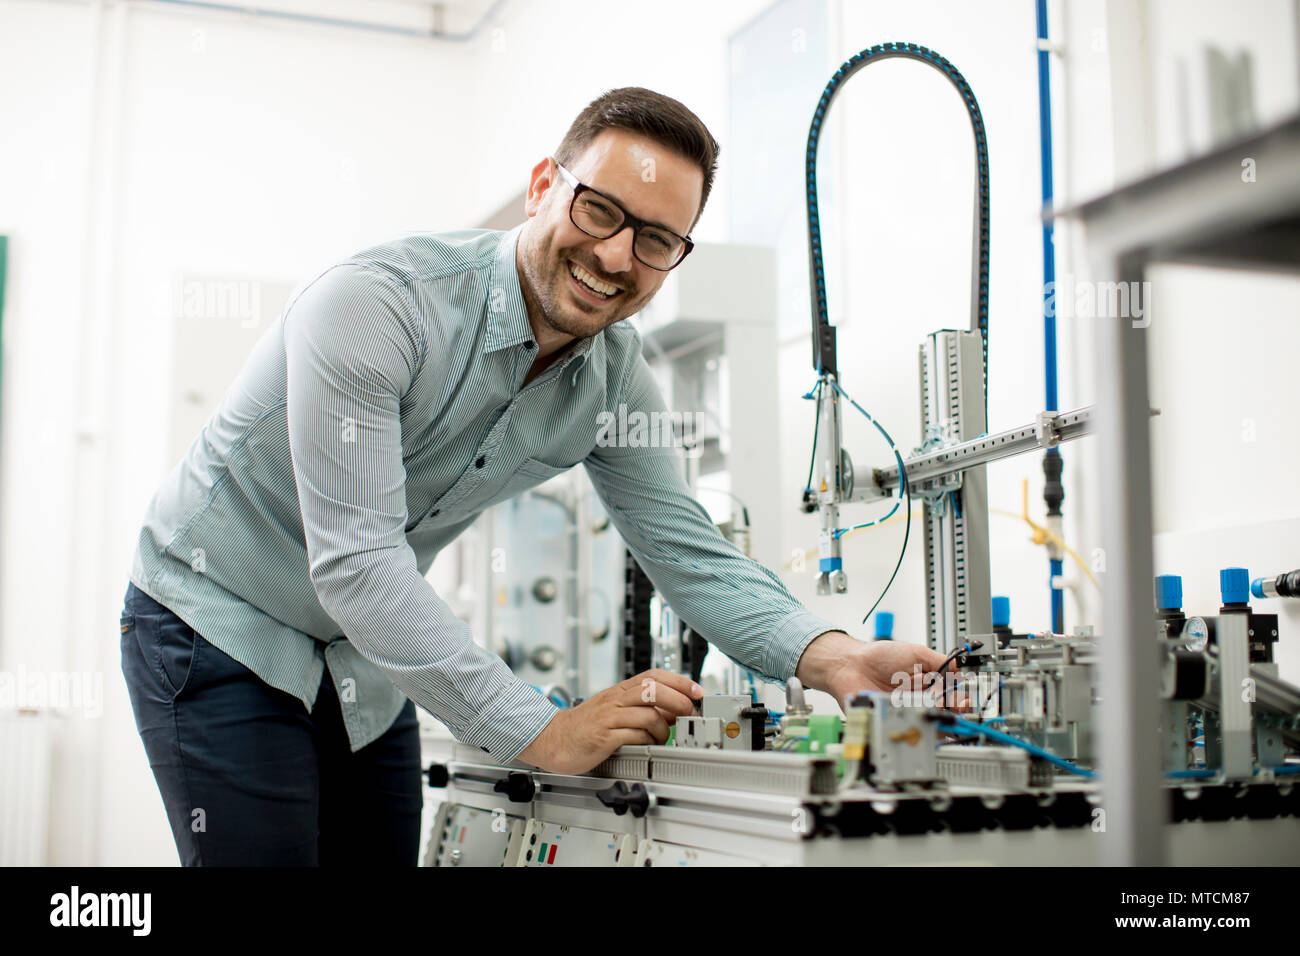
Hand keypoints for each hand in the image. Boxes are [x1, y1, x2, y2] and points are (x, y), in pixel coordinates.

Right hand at [516, 669, 703, 773]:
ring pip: (648, 712)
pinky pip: (634, 734)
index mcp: (620, 690)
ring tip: (664, 736)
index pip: (655, 675)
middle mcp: (615, 699)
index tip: (697, 692)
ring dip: (664, 727)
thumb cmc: (585, 726)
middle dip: (679, 701)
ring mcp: (609, 716)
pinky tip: (647, 744)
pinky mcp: (604, 736)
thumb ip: (640, 707)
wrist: (553, 739)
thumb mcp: (614, 709)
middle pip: (654, 689)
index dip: (680, 681)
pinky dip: (646, 739)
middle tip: (689, 714)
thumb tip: (673, 711)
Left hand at [796, 630, 961, 708]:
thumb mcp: (915, 653)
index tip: (962, 701)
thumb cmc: (878, 657)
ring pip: (927, 724)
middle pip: (942, 715)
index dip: (958, 702)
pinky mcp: (891, 722)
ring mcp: (904, 713)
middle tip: (948, 705)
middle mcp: (917, 701)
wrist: (850, 665)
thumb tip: (960, 669)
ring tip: (931, 706)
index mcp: (925, 685)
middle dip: (949, 712)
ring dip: (932, 717)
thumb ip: (938, 660)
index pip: (950, 698)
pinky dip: (912, 723)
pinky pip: (907, 729)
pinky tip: (912, 712)